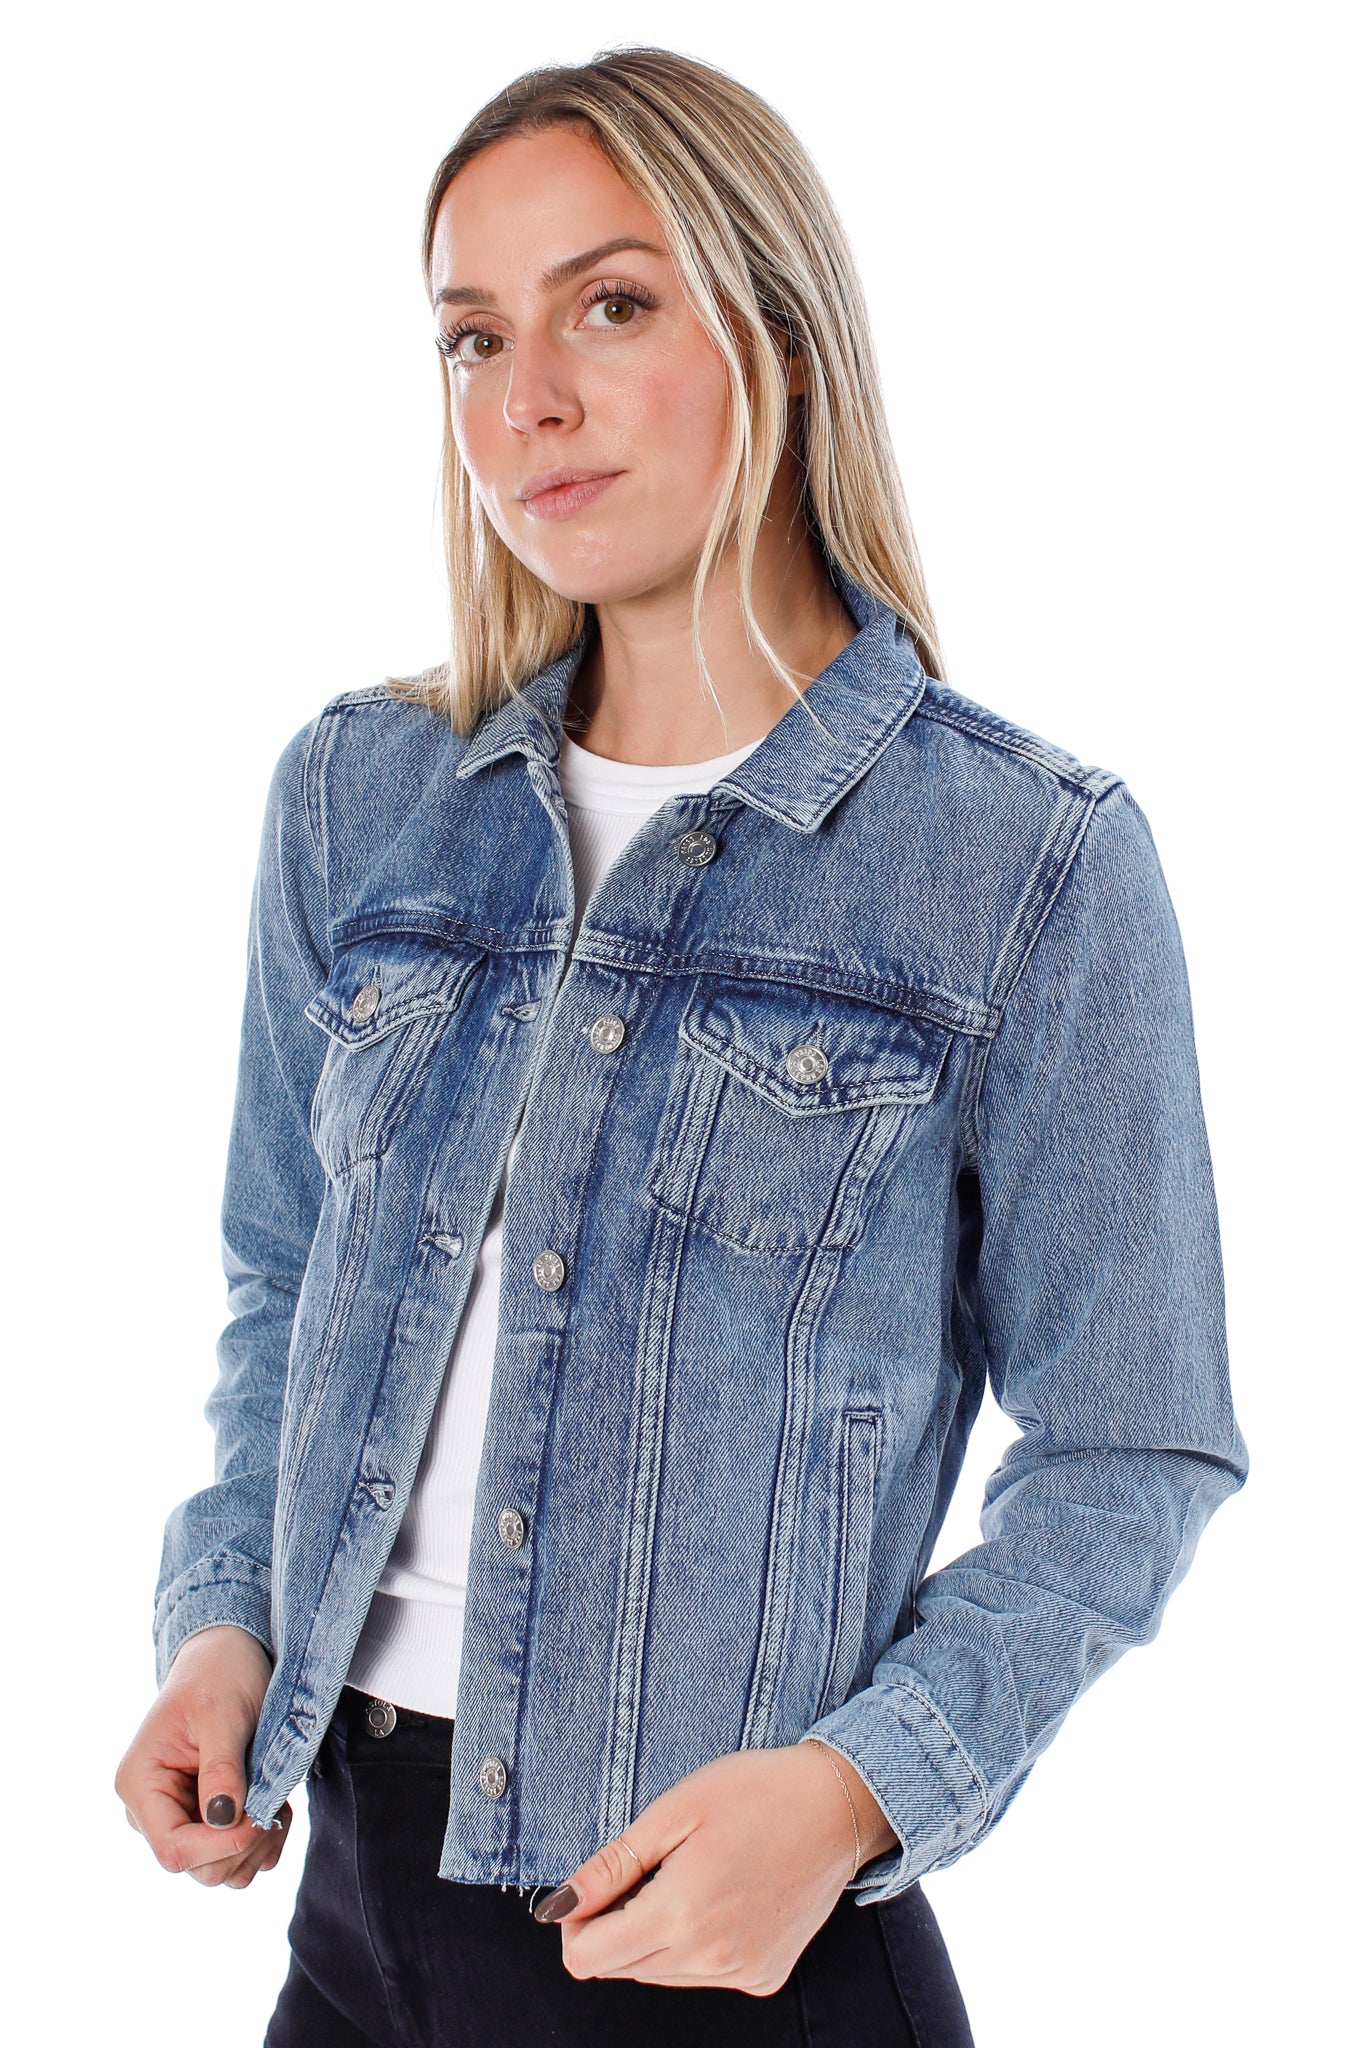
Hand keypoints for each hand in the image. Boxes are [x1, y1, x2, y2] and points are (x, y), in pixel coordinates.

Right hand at [115, 1624, 291, 1888]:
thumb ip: (222, 1768)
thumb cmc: (220, 1673)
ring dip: (257, 1844)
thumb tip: (223, 1820)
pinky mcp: (206, 1821)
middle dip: (244, 1843)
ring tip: (277, 1799)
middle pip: (198, 1867)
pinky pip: (237, 1860)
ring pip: (220, 1870)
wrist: (228, 1653)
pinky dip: (263, 1842)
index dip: (221, 1845)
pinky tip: (276, 1807)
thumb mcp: (223, 1713)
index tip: (261, 1816)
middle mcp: (152, 1809)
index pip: (173, 1850)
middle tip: (275, 1802)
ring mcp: (178, 1817)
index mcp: (141, 1783)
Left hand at [537, 1743, 883, 1996]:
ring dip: (652, 1935)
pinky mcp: (764, 1976)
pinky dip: (693, 1944)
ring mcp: (741, 1972)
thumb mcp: (673, 1810)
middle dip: (613, 1924)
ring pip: (659, 1974)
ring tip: (687, 1875)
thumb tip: (557, 1906)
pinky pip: (701, 1975)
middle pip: (620, 1968)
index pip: (588, 1960)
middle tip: (647, 1867)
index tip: (593, 1886)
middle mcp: (711, 1958)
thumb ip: (612, 1865)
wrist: (838, 1806)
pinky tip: (718, 1896)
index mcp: (681, 1914)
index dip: (575, 1923)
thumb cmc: (756, 1792)